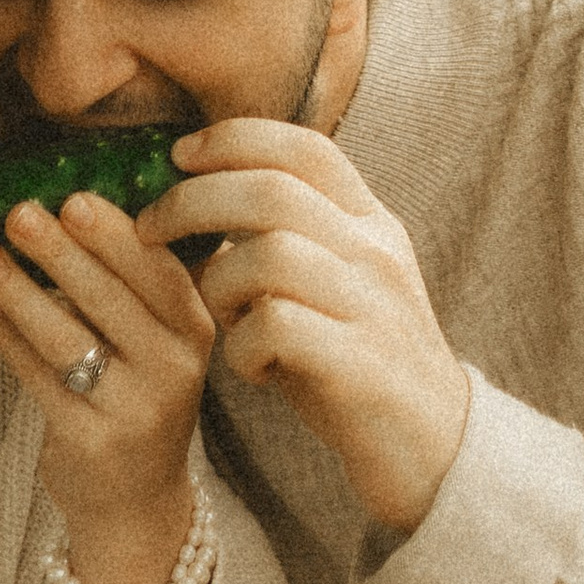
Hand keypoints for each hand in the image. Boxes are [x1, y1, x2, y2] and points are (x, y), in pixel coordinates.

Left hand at [0, 189, 214, 583]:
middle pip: (110, 298)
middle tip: (20, 213)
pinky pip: (39, 378)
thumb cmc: (140, 396)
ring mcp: (134, 409)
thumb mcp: (160, 342)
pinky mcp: (90, 441)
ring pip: (67, 337)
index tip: (73, 197)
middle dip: (60, 251)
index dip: (114, 233)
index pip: (156, 270)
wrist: (137, 501)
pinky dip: (9, 340)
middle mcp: (175, 368)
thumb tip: (65, 211)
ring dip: (20, 292)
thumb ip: (132, 287)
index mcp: (197, 330)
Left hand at [144, 119, 471, 534]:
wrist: (435, 445)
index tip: (180, 153)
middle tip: (148, 227)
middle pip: (273, 190)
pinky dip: (244, 345)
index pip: (305, 147)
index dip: (236, 139)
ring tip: (221, 316)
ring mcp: (373, 305)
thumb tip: (197, 203)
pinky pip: (278, 327)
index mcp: (371, 222)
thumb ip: (286, 240)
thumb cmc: (360, 358)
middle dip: (194, 199)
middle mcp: (376, 251)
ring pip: (271, 253)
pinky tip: (251, 366)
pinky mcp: (361, 364)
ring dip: (220, 281)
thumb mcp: (336, 282)